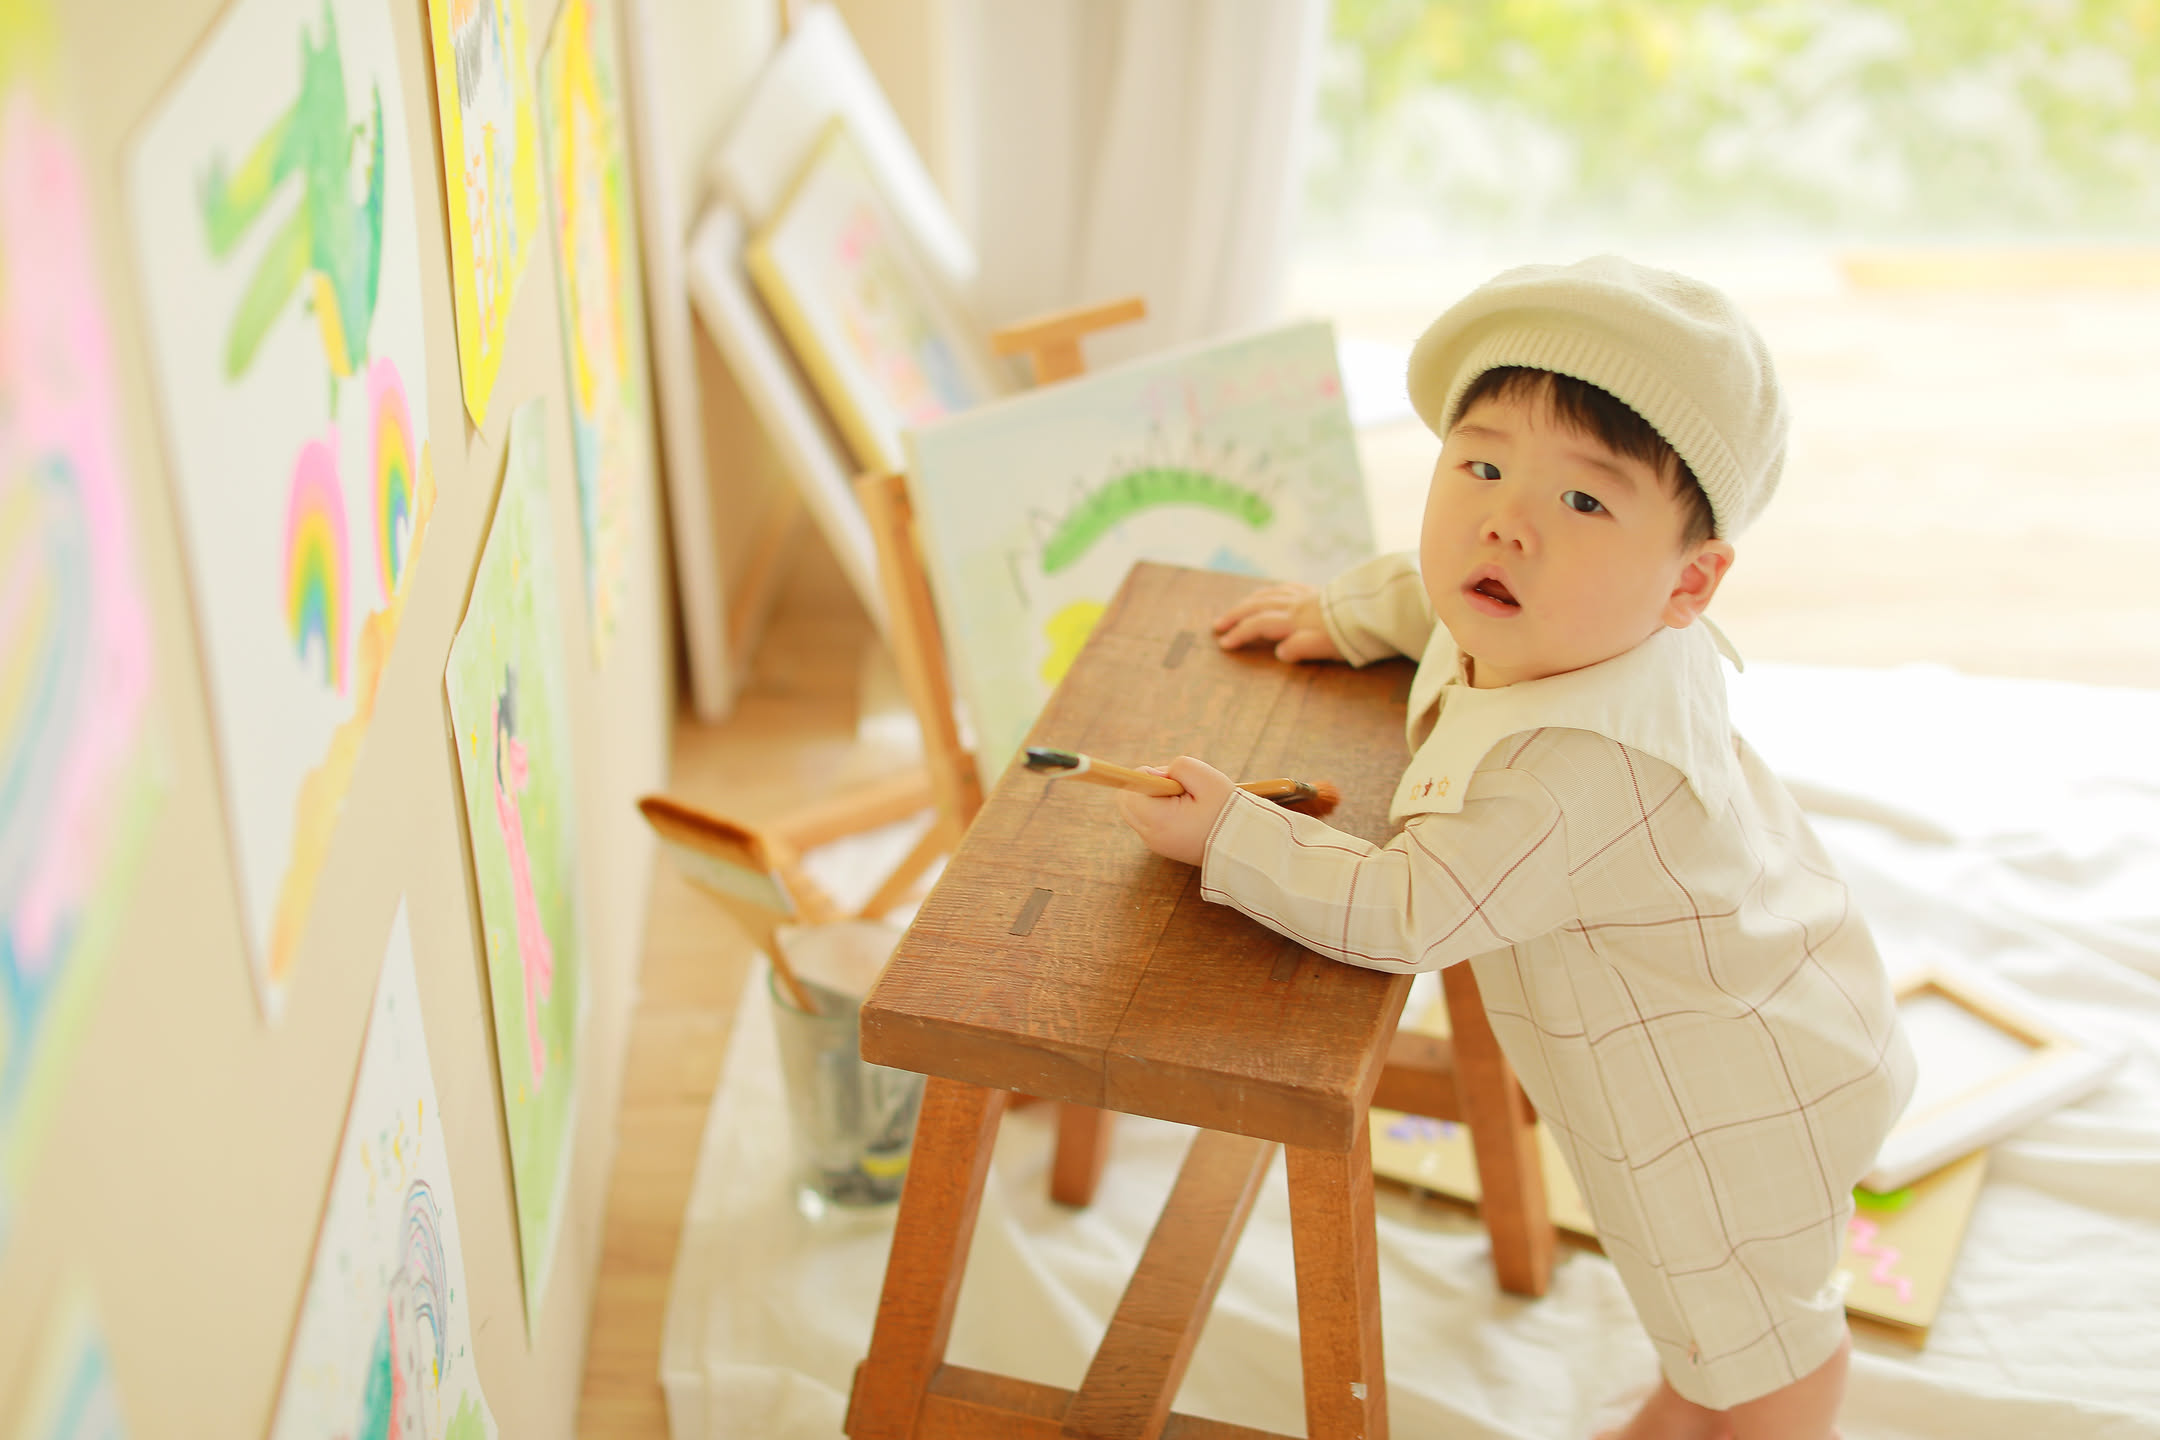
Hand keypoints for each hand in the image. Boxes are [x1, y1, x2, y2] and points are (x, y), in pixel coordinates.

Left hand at [1115, 756, 1234, 867]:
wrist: (1246, 848)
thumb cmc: (1228, 812)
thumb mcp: (1207, 777)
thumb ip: (1177, 766)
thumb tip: (1155, 774)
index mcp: (1159, 820)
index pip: (1128, 789)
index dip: (1146, 775)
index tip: (1170, 779)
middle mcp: (1151, 836)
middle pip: (1126, 801)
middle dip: (1147, 786)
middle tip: (1179, 789)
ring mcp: (1155, 844)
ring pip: (1138, 811)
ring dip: (1156, 799)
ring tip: (1187, 802)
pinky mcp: (1163, 846)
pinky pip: (1150, 822)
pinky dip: (1162, 812)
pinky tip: (1188, 814)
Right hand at [1213, 581, 1341, 662]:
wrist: (1377, 610)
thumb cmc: (1352, 635)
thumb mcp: (1327, 648)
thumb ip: (1301, 649)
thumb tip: (1280, 652)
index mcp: (1295, 620)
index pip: (1258, 625)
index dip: (1240, 634)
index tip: (1224, 644)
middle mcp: (1296, 605)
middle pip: (1257, 606)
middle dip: (1235, 615)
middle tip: (1217, 625)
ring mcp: (1306, 596)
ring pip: (1269, 594)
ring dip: (1248, 602)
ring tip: (1235, 610)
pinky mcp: (1317, 592)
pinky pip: (1286, 587)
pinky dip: (1270, 592)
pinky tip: (1268, 594)